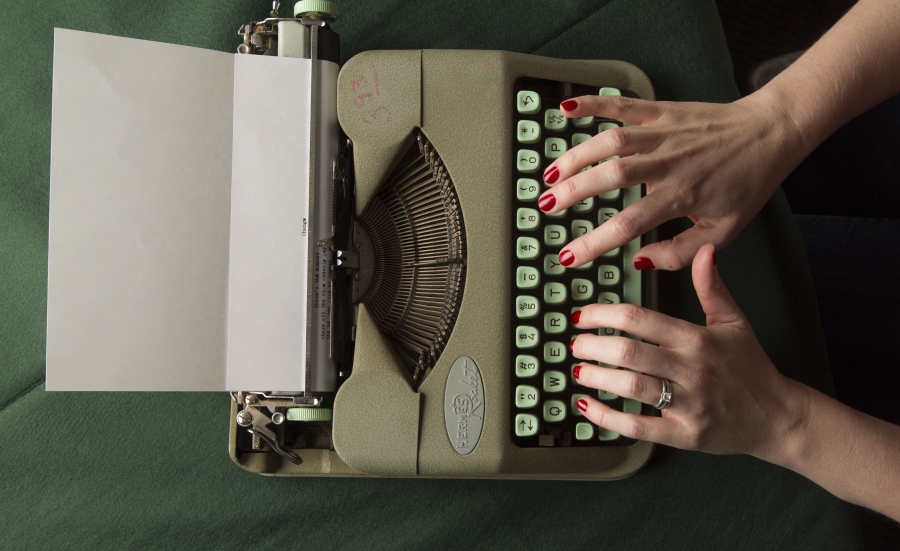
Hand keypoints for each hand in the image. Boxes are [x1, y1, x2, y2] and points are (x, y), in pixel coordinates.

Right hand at [538, 92, 804, 269]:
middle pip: (611, 177)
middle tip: (546, 207)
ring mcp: (664, 133)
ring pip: (612, 141)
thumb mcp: (722, 232)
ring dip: (576, 155)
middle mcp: (669, 163)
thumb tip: (639, 261)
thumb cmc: (746, 184)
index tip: (568, 257)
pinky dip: (594, 103)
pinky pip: (624, 104)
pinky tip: (566, 110)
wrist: (771, 133)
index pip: (628, 224)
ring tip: (550, 173)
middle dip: (573, 193)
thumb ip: (680, 252)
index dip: (593, 243)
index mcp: (681, 196)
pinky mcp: (663, 110)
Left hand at [569, 244, 808, 458]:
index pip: (640, 319)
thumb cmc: (751, 368)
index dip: (603, 314)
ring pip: (631, 386)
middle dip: (592, 345)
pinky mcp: (684, 435)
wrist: (777, 417)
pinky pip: (638, 426)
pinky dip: (608, 417)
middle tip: (575, 343)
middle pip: (629, 352)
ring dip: (596, 377)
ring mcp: (687, 404)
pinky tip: (588, 406)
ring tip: (579, 369)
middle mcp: (690, 369)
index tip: (583, 316)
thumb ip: (712, 286)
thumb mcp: (734, 321)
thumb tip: (705, 251)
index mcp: (696, 338)